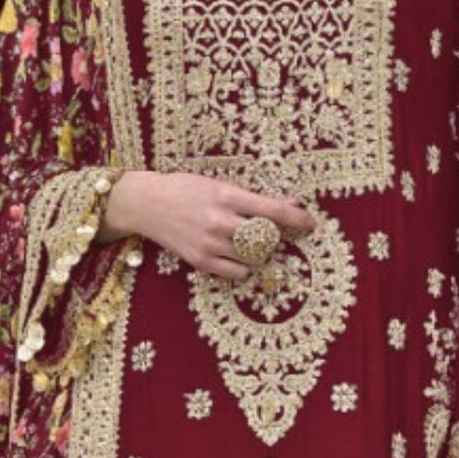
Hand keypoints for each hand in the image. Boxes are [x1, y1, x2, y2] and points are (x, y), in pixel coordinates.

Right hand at [100, 169, 315, 280]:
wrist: (147, 204)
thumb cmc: (185, 189)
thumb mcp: (219, 185)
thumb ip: (252, 197)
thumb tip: (290, 202)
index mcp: (227, 195)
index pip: (273, 209)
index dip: (297, 218)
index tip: (311, 223)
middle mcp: (221, 221)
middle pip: (266, 237)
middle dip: (275, 236)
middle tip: (272, 232)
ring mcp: (211, 243)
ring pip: (254, 256)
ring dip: (259, 252)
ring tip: (248, 242)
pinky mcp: (201, 261)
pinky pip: (237, 272)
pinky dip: (244, 266)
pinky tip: (237, 256)